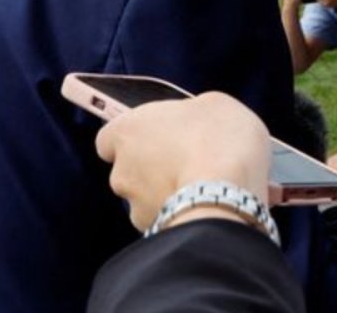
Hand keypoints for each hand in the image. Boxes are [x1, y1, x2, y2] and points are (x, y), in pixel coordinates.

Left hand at [95, 93, 270, 230]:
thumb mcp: (216, 105)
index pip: (111, 136)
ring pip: (148, 198)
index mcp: (127, 129)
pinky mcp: (153, 232)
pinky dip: (181, 215)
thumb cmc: (218, 141)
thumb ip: (193, 111)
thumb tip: (196, 118)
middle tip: (192, 161)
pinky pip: (167, 220)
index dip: (136, 136)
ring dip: (168, 193)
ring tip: (205, 188)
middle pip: (131, 168)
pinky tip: (208, 208)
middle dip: (156, 167)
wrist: (225, 198)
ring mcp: (134, 206)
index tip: (162, 135)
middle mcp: (121, 170)